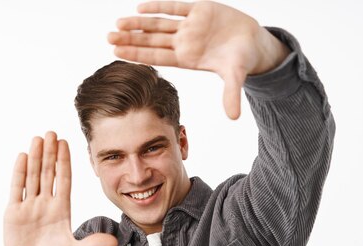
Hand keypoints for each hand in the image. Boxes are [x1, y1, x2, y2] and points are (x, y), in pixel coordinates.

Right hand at [1, 131, 117, 245]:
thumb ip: (92, 244)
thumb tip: (115, 242)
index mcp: (61, 209)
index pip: (64, 180)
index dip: (64, 162)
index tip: (65, 144)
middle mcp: (45, 203)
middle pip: (47, 173)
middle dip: (49, 153)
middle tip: (51, 132)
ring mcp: (29, 206)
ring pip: (33, 176)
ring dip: (34, 157)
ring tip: (37, 138)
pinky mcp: (14, 212)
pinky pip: (17, 188)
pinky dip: (19, 172)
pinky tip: (22, 156)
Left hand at [108, 1, 290, 118]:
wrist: (254, 41)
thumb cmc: (241, 60)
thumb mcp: (236, 76)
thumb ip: (232, 94)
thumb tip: (234, 118)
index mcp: (187, 59)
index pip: (156, 57)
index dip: (137, 54)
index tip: (117, 52)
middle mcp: (184, 42)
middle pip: (151, 41)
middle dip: (130, 39)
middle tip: (108, 37)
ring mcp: (189, 26)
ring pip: (158, 24)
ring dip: (139, 23)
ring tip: (118, 23)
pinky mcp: (199, 9)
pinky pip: (175, 7)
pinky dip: (159, 6)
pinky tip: (140, 8)